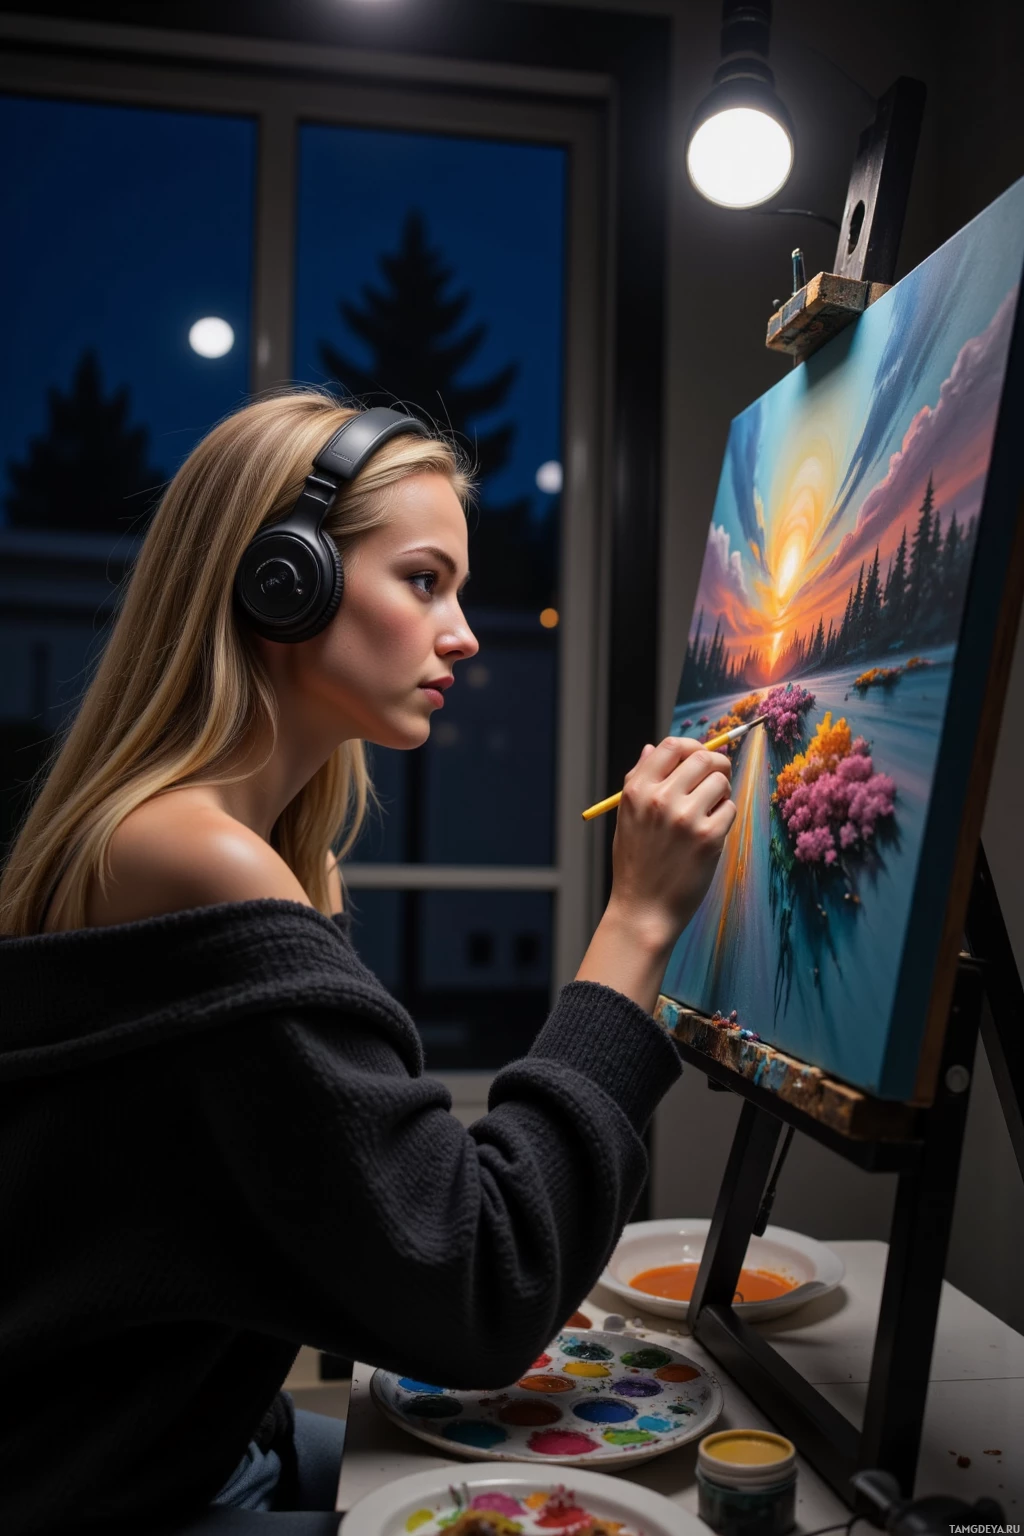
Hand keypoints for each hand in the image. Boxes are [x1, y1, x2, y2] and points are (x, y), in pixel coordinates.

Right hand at [607, 736, 736, 950]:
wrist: (642, 910)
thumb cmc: (635, 864)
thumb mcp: (626, 817)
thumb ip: (639, 780)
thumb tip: (652, 749)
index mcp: (637, 790)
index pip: (671, 746)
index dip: (691, 746)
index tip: (699, 757)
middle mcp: (660, 799)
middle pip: (703, 758)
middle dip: (716, 765)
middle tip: (716, 780)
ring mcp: (685, 817)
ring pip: (721, 782)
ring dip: (721, 794)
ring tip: (708, 813)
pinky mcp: (708, 838)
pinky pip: (729, 809)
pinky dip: (724, 818)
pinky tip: (709, 834)